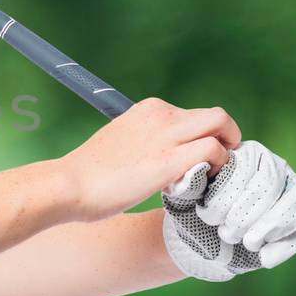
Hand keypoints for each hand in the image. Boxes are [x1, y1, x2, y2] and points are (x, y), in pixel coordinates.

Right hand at [60, 97, 241, 223]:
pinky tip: (204, 184)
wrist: (68, 185)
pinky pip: (215, 150)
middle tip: (219, 166)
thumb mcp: (121, 143)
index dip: (202, 138)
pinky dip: (219, 166)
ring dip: (228, 151)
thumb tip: (160, 158)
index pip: (193, 116)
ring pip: (222, 124)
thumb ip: (145, 144)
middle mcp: (160, 114)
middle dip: (226, 139)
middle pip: (215, 116)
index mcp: (148, 110)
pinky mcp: (170, 160)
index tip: (196, 161)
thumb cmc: (88, 175)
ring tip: (214, 176)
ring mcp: (166, 135)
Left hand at [161, 138, 295, 282]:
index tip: (208, 216)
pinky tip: (264, 258)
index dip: (227, 197)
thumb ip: (187, 181)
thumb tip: (198, 168)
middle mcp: (277, 167)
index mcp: (249, 153)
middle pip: (271, 186)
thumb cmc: (193, 211)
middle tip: (226, 233)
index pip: (247, 170)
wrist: (204, 238)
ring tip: (245, 243)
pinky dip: (288, 246)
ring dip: (266, 229)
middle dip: (245, 215)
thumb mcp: (183, 196)